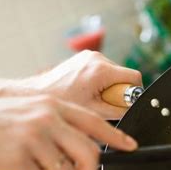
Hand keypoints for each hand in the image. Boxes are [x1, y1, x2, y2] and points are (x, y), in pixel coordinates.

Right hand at [0, 95, 137, 169]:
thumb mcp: (30, 113)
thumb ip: (59, 126)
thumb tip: (86, 150)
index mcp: (53, 106)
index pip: (95, 122)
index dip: (116, 137)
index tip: (130, 147)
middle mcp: (47, 117)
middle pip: (89, 153)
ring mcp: (33, 136)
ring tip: (30, 162)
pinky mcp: (19, 157)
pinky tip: (13, 164)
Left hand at [24, 50, 142, 118]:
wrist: (36, 95)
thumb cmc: (61, 104)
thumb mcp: (95, 113)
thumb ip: (119, 110)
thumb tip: (133, 109)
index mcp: (101, 69)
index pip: (135, 78)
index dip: (133, 94)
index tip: (121, 104)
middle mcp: (96, 58)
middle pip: (124, 76)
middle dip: (117, 92)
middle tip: (100, 104)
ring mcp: (89, 56)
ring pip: (113, 74)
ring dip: (108, 88)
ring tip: (90, 99)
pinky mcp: (83, 58)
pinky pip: (102, 71)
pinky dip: (99, 83)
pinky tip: (84, 92)